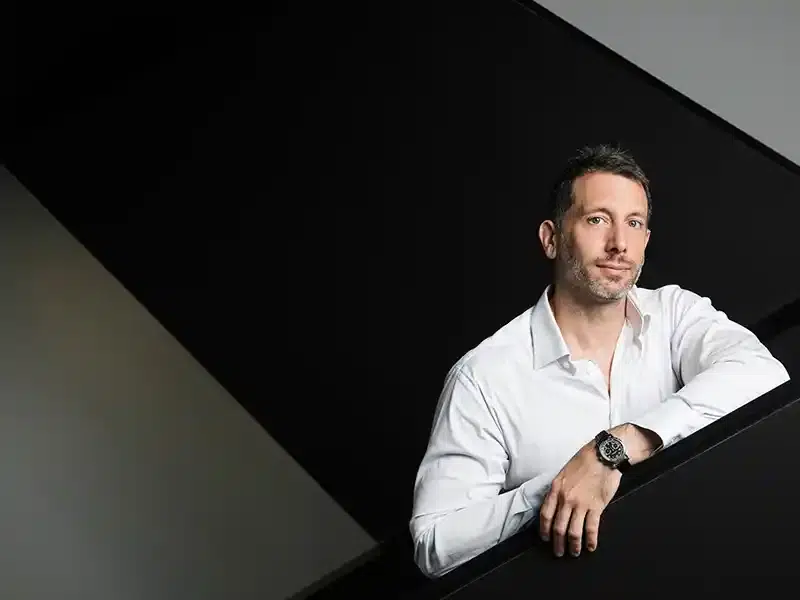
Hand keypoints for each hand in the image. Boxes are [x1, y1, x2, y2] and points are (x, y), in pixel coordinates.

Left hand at [538, 441, 620, 557]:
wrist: (603, 455)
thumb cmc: (584, 461)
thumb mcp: (564, 473)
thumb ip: (559, 489)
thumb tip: (555, 503)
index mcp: (556, 489)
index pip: (545, 514)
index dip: (544, 529)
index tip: (545, 538)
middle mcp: (566, 499)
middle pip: (558, 527)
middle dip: (557, 543)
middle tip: (559, 552)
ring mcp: (581, 504)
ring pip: (573, 531)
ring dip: (573, 546)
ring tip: (575, 553)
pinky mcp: (596, 506)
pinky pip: (591, 528)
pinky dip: (590, 540)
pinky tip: (590, 547)